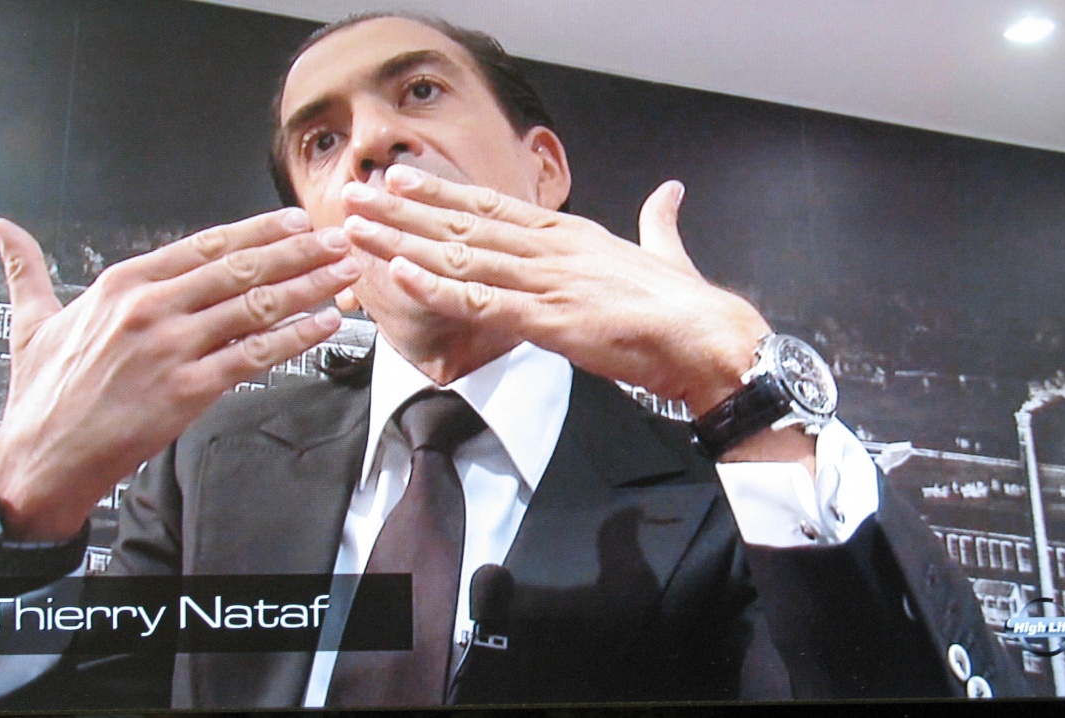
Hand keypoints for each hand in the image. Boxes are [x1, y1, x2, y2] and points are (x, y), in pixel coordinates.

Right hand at [0, 210, 357, 539]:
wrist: (41, 459)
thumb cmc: (40, 393)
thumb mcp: (29, 321)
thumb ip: (27, 270)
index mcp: (121, 284)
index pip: (206, 246)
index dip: (258, 231)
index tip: (295, 221)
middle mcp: (150, 308)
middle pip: (241, 269)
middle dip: (298, 252)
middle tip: (338, 239)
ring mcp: (171, 348)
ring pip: (255, 308)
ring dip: (307, 287)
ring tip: (345, 274)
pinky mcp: (187, 391)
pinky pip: (254, 357)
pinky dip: (294, 339)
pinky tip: (323, 326)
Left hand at [340, 165, 768, 416]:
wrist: (708, 337)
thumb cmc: (685, 304)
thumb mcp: (664, 250)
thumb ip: (658, 221)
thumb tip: (669, 193)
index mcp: (571, 234)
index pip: (492, 207)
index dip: (442, 194)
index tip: (402, 181)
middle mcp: (551, 248)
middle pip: (462, 226)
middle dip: (404, 212)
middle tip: (356, 197)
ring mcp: (546, 281)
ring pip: (461, 257)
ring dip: (404, 242)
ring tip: (359, 229)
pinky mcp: (548, 319)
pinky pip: (482, 302)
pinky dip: (439, 287)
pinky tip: (402, 273)